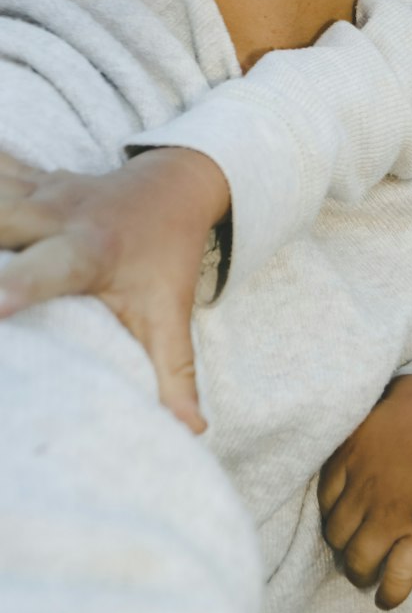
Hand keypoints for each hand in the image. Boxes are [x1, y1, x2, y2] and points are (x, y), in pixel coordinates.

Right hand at [0, 148, 229, 431]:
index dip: (15, 284)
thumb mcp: (171, 316)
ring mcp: (35, 191)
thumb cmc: (166, 259)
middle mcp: (58, 212)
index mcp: (91, 250)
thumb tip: (193, 432)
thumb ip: (176, 374)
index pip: (49, 268)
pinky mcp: (22, 180)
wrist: (175, 187)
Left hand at [319, 375, 411, 610]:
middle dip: (340, 540)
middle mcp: (362, 489)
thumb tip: (378, 400)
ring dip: (357, 570)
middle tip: (351, 541)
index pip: (325, 489)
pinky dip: (390, 593)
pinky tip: (385, 602)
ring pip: (356, 558)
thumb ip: (380, 401)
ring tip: (362, 575)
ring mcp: (386, 517)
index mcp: (353, 451)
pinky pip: (396, 576)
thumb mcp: (399, 389)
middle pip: (335, 529)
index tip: (338, 509)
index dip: (330, 504)